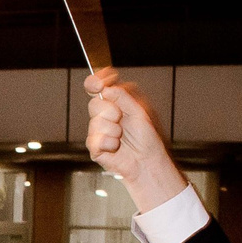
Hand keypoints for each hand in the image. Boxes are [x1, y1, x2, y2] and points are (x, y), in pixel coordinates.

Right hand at [85, 72, 188, 211]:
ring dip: (112, 130)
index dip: (96, 82)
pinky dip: (108, 143)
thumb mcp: (139, 110)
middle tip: (121, 118)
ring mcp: (99, 130)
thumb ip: (122, 97)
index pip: (99, 86)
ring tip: (122, 137)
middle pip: (94, 104)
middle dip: (110, 111)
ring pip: (95, 123)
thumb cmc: (147, 137)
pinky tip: (116, 147)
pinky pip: (94, 140)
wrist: (146, 160)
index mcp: (115, 102)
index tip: (98, 83)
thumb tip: (106, 88)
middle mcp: (106, 114)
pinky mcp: (95, 146)